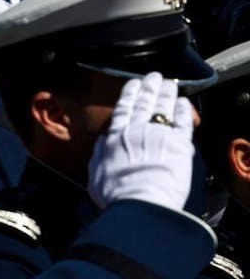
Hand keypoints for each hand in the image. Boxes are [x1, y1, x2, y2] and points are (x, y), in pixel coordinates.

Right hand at [88, 72, 194, 211]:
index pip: (123, 109)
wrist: (140, 202)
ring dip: (166, 94)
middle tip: (153, 76)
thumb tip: (101, 142)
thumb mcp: (95, 173)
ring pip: (163, 108)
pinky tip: (184, 103)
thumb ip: (98, 154)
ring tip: (169, 83)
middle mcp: (136, 130)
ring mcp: (158, 135)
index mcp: (115, 137)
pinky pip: (182, 122)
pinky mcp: (178, 144)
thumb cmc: (115, 193)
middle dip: (149, 88)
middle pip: (144, 104)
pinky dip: (183, 111)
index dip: (129, 94)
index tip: (133, 83)